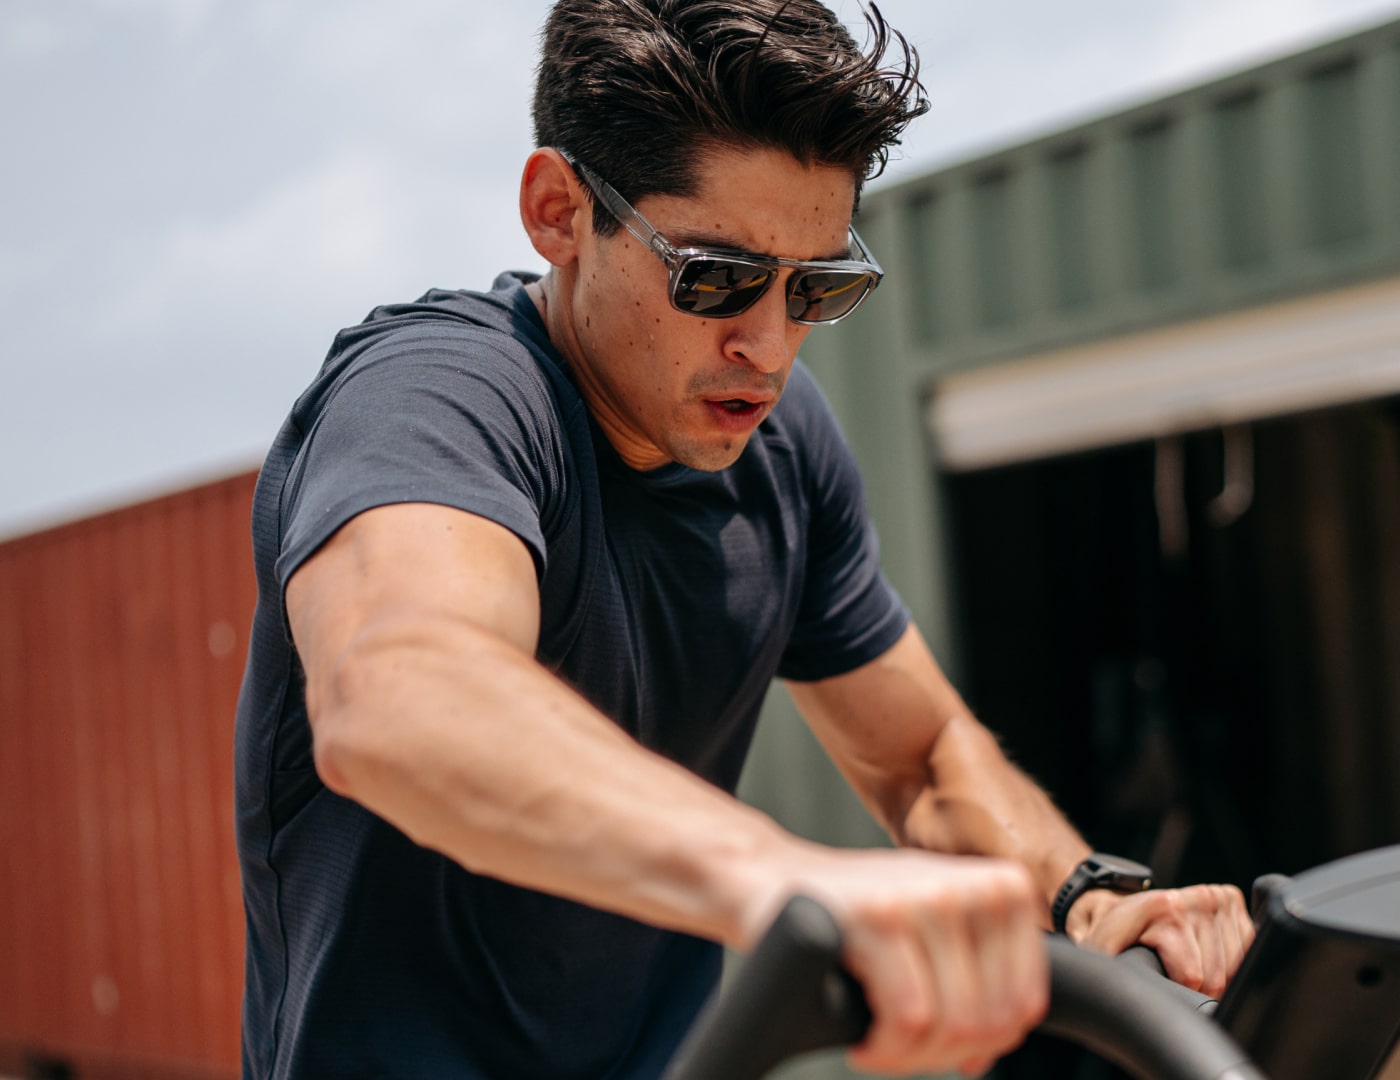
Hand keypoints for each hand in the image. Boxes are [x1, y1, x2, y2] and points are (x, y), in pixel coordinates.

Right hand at [747, 848, 1048, 1076]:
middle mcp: (971, 885)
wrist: (766, 881)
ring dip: (909, 1057)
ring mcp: (926, 897)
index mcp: (1000, 888)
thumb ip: (972, 978)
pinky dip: (885, 1049)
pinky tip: (861, 1037)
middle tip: (897, 1048)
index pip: (1024, 1002)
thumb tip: (989, 1052)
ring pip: (954, 1025)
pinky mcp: (879, 916)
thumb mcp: (930, 931)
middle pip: (991, 1021)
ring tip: (877, 1041)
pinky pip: (911, 1020)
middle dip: (941, 1055)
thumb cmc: (851, 914)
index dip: (983, 1044)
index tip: (936, 1041)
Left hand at [1068, 883, 1253, 997]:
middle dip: (1197, 990)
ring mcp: (1215, 896)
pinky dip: (1230, 962)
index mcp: (1163, 907)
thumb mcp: (1099, 949)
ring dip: (1216, 977)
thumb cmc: (1111, 933)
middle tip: (1172, 978)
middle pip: (1216, 977)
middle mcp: (1194, 897)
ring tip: (1186, 966)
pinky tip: (1205, 954)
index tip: (1159, 986)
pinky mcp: (1230, 899)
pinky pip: (1247, 951)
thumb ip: (1109, 970)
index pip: (1193, 976)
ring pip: (1235, 968)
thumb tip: (1113, 992)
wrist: (1121, 905)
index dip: (1177, 993)